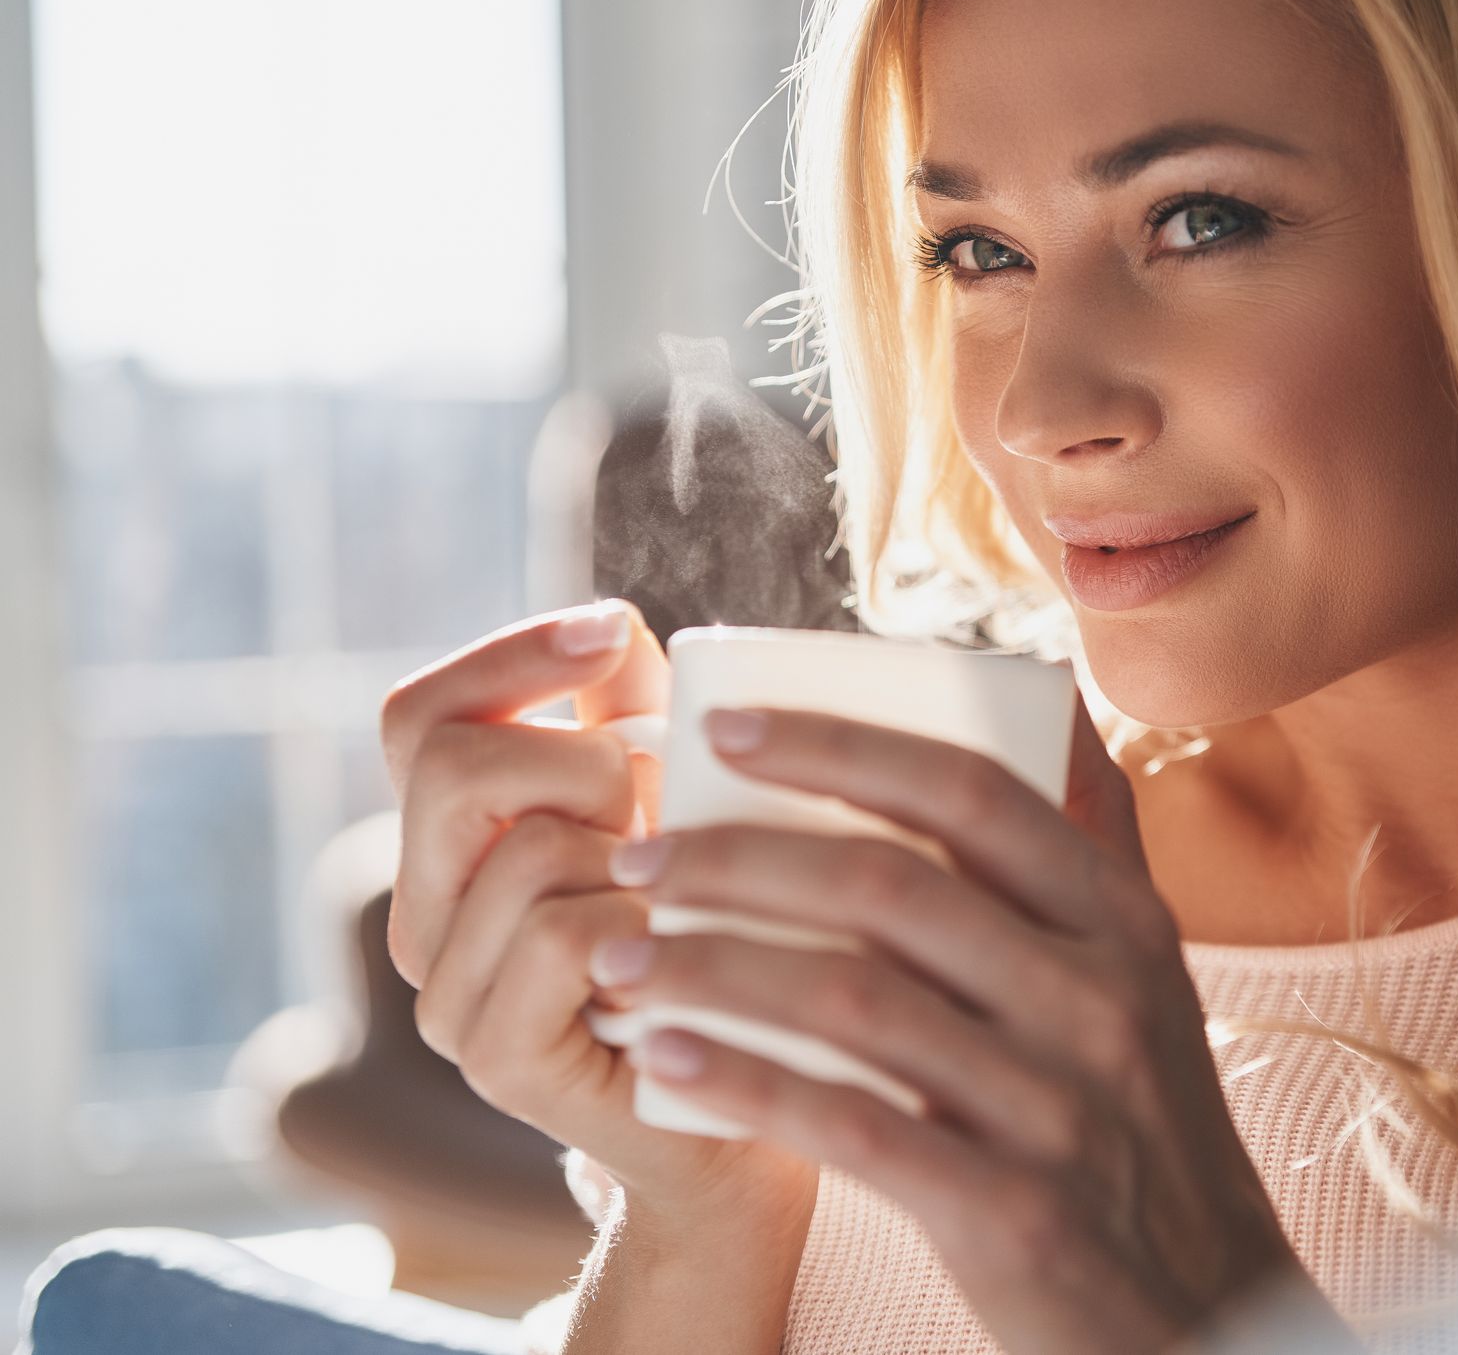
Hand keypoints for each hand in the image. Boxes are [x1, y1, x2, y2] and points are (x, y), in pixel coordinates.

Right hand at [377, 599, 818, 1233]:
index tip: (613, 633)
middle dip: (591, 756)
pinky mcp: (495, 1059)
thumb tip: (611, 628)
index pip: (420, 716)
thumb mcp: (676, 812)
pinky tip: (692, 947)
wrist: (748, 1117)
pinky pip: (566, 934)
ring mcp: (445, 996)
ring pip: (530, 847)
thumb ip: (633, 720)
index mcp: (450, 846)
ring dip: (643, 849)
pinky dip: (650, 921)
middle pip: (453, 763)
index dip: (511, 656)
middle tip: (671, 807)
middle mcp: (423, 915)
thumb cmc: (722, 945)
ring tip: (696, 892)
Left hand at [593, 691, 1357, 1352]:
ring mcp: (1057, 1107)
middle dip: (738, 859)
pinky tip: (662, 1056)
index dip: (839, 748)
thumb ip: (1095, 851)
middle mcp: (1098, 997)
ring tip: (616, 958)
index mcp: (1124, 920)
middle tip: (637, 860)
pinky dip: (740, 1082)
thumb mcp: (1152, 976)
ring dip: (712, 966)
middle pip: (889, 886)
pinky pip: (845, 1125)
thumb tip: (1045, 701)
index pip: (972, 791)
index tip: (723, 728)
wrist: (1209, 1311)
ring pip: (851, 999)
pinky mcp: (1008, 1213)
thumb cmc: (1147, 1126)